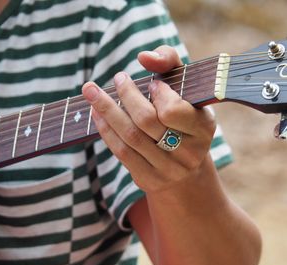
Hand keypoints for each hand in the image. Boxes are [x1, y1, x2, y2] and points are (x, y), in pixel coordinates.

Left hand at [82, 45, 215, 192]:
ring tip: (91, 91)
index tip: (152, 84)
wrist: (185, 168)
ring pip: (131, 137)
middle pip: (147, 121)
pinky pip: (122, 153)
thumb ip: (170, 64)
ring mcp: (168, 169)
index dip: (158, 94)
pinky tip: (96, 114)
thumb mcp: (187, 92)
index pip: (173, 110)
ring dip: (107, 111)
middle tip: (117, 78)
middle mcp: (188, 152)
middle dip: (126, 95)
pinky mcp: (149, 179)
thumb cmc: (183, 122)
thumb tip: (144, 56)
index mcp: (203, 128)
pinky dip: (106, 130)